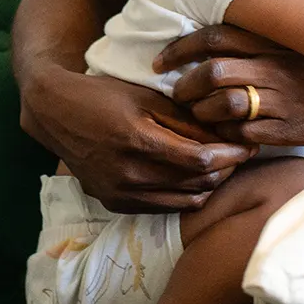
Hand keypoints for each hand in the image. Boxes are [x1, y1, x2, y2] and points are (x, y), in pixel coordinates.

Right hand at [19, 63, 250, 212]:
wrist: (55, 113)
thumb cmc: (102, 95)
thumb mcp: (146, 97)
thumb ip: (185, 120)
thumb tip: (225, 135)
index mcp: (137, 141)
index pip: (200, 161)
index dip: (231, 155)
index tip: (248, 145)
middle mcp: (128, 174)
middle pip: (197, 183)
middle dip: (226, 170)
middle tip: (239, 154)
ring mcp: (120, 193)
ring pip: (184, 201)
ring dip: (208, 185)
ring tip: (219, 166)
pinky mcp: (115, 203)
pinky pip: (163, 207)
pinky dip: (184, 195)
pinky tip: (191, 178)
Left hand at [157, 24, 303, 146]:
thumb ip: (273, 37)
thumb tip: (239, 33)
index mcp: (275, 42)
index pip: (214, 37)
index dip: (181, 49)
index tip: (162, 61)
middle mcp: (273, 67)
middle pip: (210, 71)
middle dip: (183, 85)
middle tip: (176, 95)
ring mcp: (281, 100)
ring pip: (222, 104)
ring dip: (201, 113)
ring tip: (198, 118)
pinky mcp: (290, 130)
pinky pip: (244, 135)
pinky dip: (227, 138)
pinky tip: (226, 139)